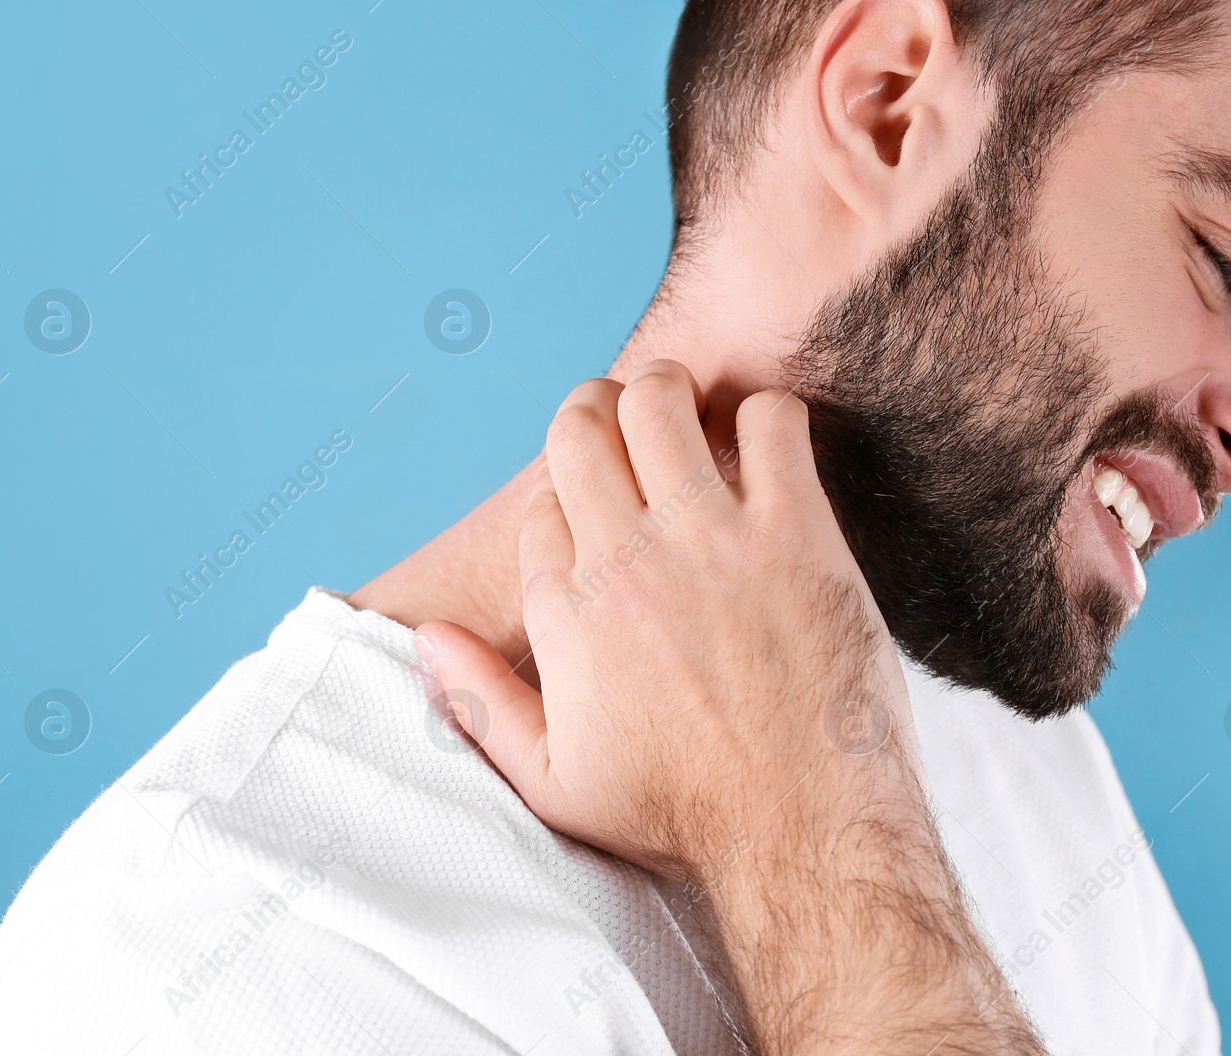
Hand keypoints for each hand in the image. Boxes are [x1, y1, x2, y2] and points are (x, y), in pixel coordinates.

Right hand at [415, 360, 1042, 1053]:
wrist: (803, 835)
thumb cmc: (684, 816)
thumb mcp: (556, 783)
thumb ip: (483, 704)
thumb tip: (427, 639)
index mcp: (564, 611)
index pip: (541, 500)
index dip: (572, 495)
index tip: (608, 514)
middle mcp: (624, 560)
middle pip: (579, 426)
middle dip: (599, 415)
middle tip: (638, 437)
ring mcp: (709, 539)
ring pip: (659, 400)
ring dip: (673, 396)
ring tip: (696, 427)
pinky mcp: (794, 532)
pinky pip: (769, 420)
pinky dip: (768, 418)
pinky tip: (771, 456)